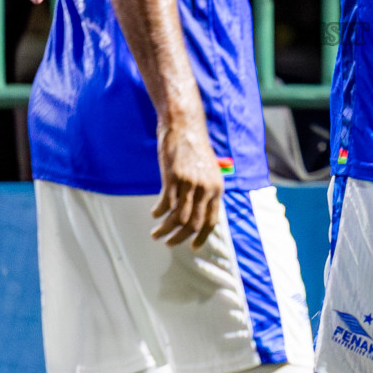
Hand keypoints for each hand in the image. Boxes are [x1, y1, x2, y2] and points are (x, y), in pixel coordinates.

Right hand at [151, 119, 224, 248]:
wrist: (185, 126)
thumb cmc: (195, 149)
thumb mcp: (209, 171)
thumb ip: (206, 191)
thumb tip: (198, 213)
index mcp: (217, 188)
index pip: (211, 221)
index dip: (201, 236)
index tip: (193, 247)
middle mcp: (206, 188)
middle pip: (193, 224)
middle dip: (179, 238)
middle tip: (168, 243)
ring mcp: (190, 183)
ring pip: (177, 217)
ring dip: (165, 230)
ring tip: (156, 234)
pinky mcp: (174, 177)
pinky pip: (165, 203)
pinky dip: (159, 212)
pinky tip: (154, 214)